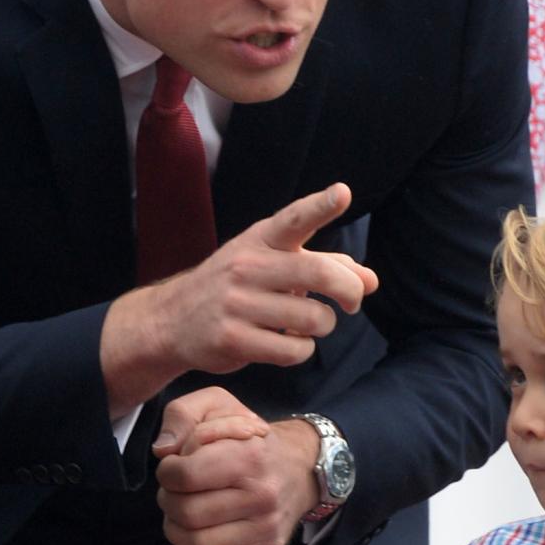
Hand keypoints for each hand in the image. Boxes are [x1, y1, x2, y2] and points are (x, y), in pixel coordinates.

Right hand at [99, 183, 376, 415]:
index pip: (293, 219)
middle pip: (318, 274)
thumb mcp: (272, 263)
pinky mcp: (232, 339)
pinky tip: (289, 343)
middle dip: (349, 291)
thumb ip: (324, 266)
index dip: (320, 206)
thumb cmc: (237, 286)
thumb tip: (371, 281)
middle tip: (353, 302)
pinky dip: (303, 350)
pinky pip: (293, 351)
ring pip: (312, 319)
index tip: (343, 193)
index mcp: (260, 240)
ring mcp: (237, 303)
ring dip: (323, 326)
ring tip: (312, 325)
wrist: (173, 319)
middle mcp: (248, 266)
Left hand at [156, 387, 320, 544]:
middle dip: (168, 501)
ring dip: (175, 531)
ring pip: (198, 544)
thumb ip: (182, 415)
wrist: (300, 464)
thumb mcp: (217, 404)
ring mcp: (266, 529)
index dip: (167, 472)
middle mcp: (261, 496)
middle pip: (187, 513)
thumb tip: (162, 452)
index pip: (185, 476)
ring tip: (181, 513)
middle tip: (175, 491)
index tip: (172, 467)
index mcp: (248, 457)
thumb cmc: (250, 436)